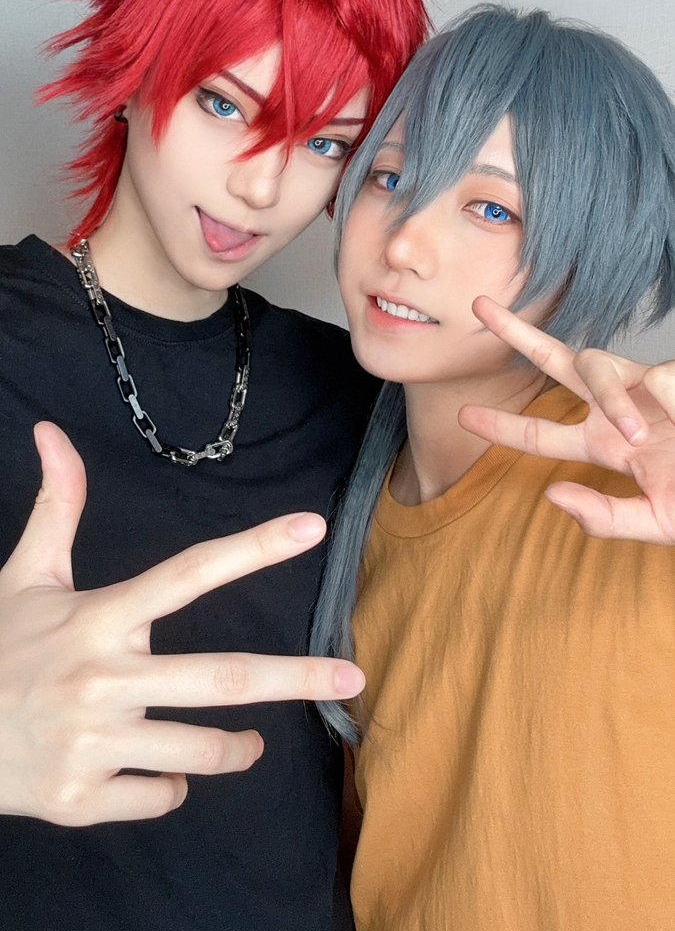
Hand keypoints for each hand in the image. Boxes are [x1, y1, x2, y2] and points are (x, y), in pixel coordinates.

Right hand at [0, 422, 363, 825]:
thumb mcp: (25, 576)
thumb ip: (56, 507)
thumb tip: (51, 431)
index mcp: (98, 618)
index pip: (189, 572)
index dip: (254, 547)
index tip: (312, 526)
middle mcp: (102, 678)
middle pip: (221, 677)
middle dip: (296, 677)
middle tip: (352, 679)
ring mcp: (94, 742)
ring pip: (202, 749)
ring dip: (238, 748)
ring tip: (250, 742)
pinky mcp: (83, 798)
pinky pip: (161, 795)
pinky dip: (172, 784)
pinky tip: (159, 771)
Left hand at [458, 296, 674, 543]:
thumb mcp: (656, 523)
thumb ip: (606, 517)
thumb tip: (552, 496)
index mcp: (607, 445)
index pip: (543, 433)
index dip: (503, 424)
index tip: (463, 414)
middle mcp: (617, 410)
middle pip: (556, 363)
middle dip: (518, 334)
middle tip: (478, 305)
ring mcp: (645, 388)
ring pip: (598, 365)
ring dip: (610, 398)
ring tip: (640, 433)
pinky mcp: (671, 378)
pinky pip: (656, 379)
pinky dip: (668, 403)